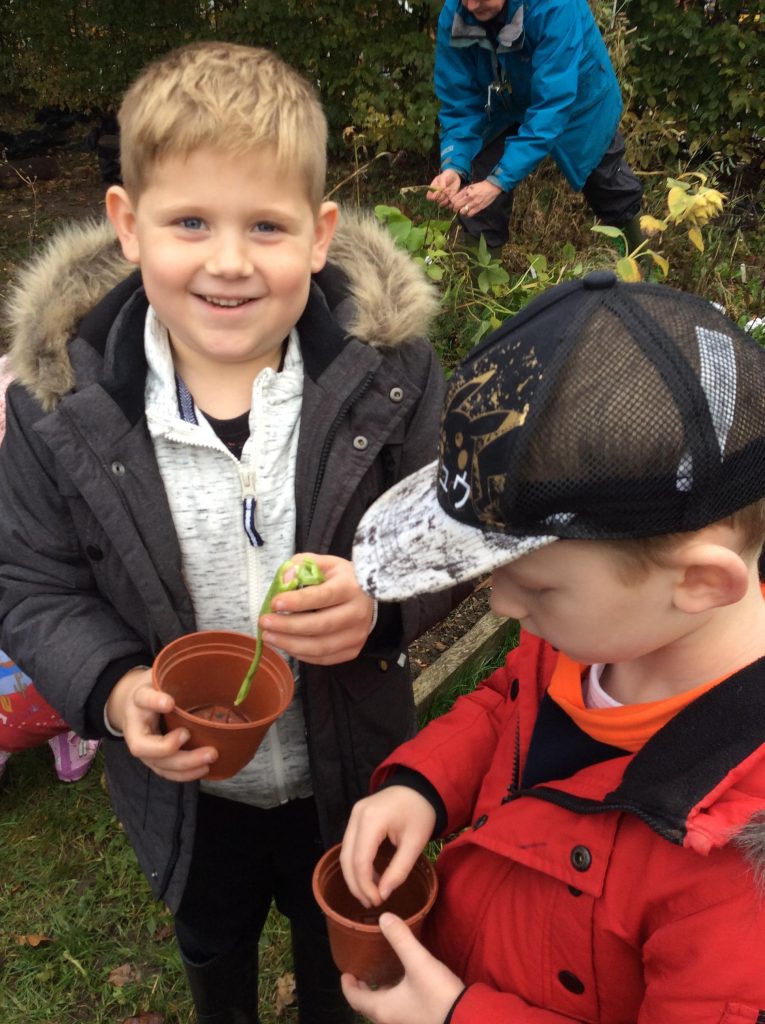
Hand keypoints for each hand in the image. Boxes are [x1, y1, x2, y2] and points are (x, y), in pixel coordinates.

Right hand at [106, 667, 217, 781]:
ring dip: (184, 765)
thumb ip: (175, 671)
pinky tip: (204, 770)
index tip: (170, 701)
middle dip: (170, 747)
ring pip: (157, 764)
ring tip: (209, 758)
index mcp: (137, 700)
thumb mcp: (160, 673)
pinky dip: (185, 774)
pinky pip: (166, 772)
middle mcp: (135, 728)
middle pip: (145, 746)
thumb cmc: (154, 687)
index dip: (154, 701)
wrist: (131, 703)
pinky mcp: (153, 760)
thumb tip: (208, 663)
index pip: (142, 699)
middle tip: (195, 738)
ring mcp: (143, 748)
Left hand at [259, 553, 374, 664]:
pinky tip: (285, 644)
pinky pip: (323, 658)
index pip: (323, 596)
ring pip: (320, 647)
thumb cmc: (339, 579)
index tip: (274, 603)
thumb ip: (301, 565)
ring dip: (289, 644)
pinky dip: (300, 654)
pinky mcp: (353, 650)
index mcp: (350, 587)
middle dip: (288, 626)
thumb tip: (285, 580)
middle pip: (320, 625)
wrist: (367, 597)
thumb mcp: (323, 564)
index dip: (297, 602)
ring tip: (268, 636)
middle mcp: (357, 613)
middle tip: (264, 622)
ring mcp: (357, 635)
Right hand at [341, 786, 436, 906]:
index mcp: (371, 820)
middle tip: (371, 903)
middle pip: (347, 858)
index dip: (365, 886)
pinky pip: (350, 844)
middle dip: (356, 885)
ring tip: (370, 894)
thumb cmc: (420, 813)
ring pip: (345, 852)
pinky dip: (357, 864)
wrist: (420, 786)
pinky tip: (370, 877)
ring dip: (354, 876)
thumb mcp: (415, 843)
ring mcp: (354, 814)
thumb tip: (384, 894)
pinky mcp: (356, 816)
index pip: (360, 861)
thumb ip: (399, 870)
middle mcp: (356, 816)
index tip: (378, 902)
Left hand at [341, 913, 464, 1023]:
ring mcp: (406, 1023)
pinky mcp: (419, 1022)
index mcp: (383, 1009)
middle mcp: (390, 1020)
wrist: (466, 1020)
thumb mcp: (418, 962)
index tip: (345, 973)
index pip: (356, 1000)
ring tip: (384, 976)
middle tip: (362, 974)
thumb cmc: (437, 994)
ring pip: (385, 1010)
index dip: (348, 986)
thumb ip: (401, 939)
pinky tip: (407, 985)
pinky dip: (395, 998)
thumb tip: (383, 917)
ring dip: (381, 995)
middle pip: (369, 1007)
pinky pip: (399, 1011)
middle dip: (364, 991)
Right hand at [426, 169, 461, 208]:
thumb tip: (441, 190)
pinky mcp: (448, 201)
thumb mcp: (443, 177)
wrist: (455, 177)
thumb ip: (442, 183)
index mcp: (432, 189)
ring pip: (441, 204)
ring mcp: (442, 199)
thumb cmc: (447, 175)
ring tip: (449, 192)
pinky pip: (448, 206)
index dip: (432, 197)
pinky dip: (450, 202)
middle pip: (436, 201)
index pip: (429, 197)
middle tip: (446, 189)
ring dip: (445, 200)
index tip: (437, 192)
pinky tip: (452, 196)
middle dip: (441, 196)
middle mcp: (436, 196)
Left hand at [452, 179, 501, 217]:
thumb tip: (455, 199)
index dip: (451, 203)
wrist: (492, 187)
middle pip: (456, 206)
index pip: (454, 199)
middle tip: (456, 209)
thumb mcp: (470, 187)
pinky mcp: (479, 207)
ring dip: (461, 212)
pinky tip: (468, 213)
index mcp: (466, 191)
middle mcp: (468, 197)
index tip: (452, 205)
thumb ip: (462, 192)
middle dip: (455, 209)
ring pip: (462, 212)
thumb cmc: (480, 186)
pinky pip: (469, 214)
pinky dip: (467, 215)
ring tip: (463, 211)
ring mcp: (474, 203)